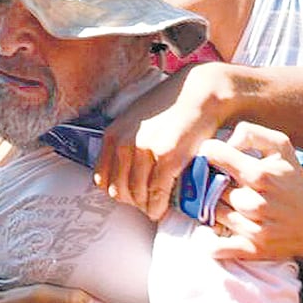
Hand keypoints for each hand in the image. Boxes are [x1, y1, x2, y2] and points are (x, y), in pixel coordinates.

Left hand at [94, 63, 228, 220]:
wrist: (200, 92)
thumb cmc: (171, 106)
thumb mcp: (135, 121)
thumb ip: (125, 141)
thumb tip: (124, 168)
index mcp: (113, 135)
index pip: (102, 178)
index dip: (116, 192)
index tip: (128, 196)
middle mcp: (124, 144)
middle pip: (118, 190)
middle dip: (131, 202)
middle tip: (144, 206)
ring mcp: (145, 151)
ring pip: (137, 194)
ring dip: (145, 207)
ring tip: (154, 209)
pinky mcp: (168, 157)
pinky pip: (157, 192)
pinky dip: (158, 206)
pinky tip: (162, 210)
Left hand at [197, 122, 302, 259]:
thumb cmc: (293, 182)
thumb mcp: (281, 149)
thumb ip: (252, 134)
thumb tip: (225, 140)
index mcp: (260, 175)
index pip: (214, 155)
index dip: (207, 154)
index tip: (212, 158)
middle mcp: (256, 202)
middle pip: (210, 187)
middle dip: (213, 184)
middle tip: (225, 185)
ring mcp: (254, 228)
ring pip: (211, 212)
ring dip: (215, 209)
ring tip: (231, 205)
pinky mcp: (252, 250)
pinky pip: (215, 247)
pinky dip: (211, 242)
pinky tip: (218, 232)